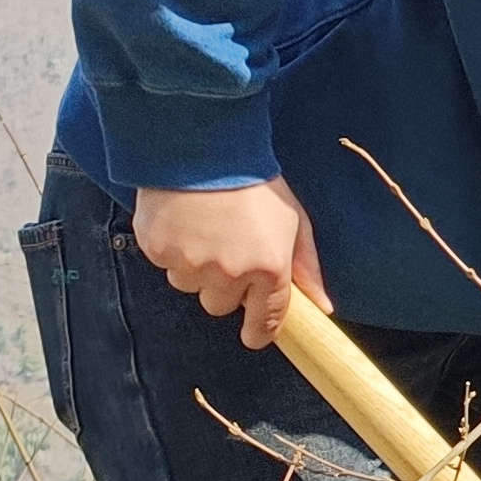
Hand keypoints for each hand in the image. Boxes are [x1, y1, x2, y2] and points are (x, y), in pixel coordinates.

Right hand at [130, 178, 323, 349]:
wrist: (205, 145)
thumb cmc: (254, 181)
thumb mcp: (294, 221)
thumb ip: (306, 267)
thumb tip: (323, 307)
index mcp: (268, 266)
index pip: (264, 320)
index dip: (258, 332)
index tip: (254, 335)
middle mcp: (228, 272)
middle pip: (221, 306)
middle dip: (224, 285)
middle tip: (227, 247)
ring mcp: (190, 263)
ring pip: (190, 286)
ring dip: (196, 267)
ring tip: (204, 227)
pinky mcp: (157, 250)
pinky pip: (165, 265)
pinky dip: (171, 248)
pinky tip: (182, 220)